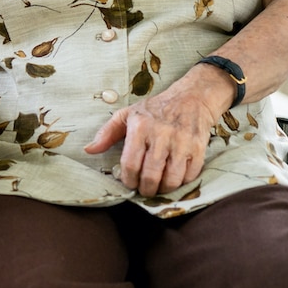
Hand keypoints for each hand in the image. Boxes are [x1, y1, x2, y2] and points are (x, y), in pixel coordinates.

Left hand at [84, 82, 219, 196]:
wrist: (192, 98)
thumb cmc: (155, 109)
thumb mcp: (128, 115)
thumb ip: (107, 133)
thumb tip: (89, 150)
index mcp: (140, 127)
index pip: (130, 164)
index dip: (128, 180)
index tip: (129, 183)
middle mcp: (161, 135)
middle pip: (150, 175)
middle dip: (145, 189)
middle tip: (144, 189)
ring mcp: (181, 143)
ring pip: (171, 179)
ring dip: (163, 189)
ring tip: (158, 187)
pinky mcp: (199, 148)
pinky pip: (189, 176)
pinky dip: (181, 183)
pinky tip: (174, 179)